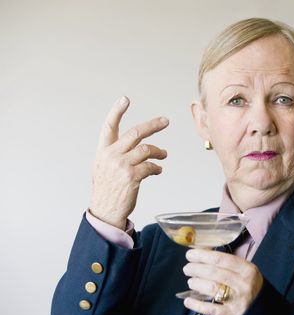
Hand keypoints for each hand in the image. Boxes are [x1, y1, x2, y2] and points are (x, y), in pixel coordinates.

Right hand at [89, 96, 168, 228]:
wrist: (105, 212)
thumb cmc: (107, 190)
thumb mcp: (104, 168)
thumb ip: (116, 154)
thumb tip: (138, 146)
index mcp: (103, 151)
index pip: (109, 126)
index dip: (117, 111)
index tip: (125, 99)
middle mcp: (111, 155)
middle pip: (135, 132)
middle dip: (153, 125)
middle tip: (165, 121)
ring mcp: (121, 166)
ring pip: (146, 149)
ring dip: (159, 151)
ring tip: (164, 154)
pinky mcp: (132, 177)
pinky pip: (150, 166)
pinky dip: (157, 167)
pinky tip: (158, 170)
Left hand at [183, 249, 263, 314]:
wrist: (264, 311)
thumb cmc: (250, 286)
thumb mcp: (244, 272)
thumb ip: (226, 263)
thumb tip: (202, 252)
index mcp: (247, 269)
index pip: (221, 259)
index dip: (203, 255)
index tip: (190, 254)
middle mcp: (244, 283)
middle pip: (214, 272)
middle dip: (196, 268)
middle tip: (187, 268)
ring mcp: (239, 300)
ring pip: (212, 288)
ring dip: (197, 283)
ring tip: (191, 282)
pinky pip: (211, 309)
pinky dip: (197, 305)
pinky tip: (188, 301)